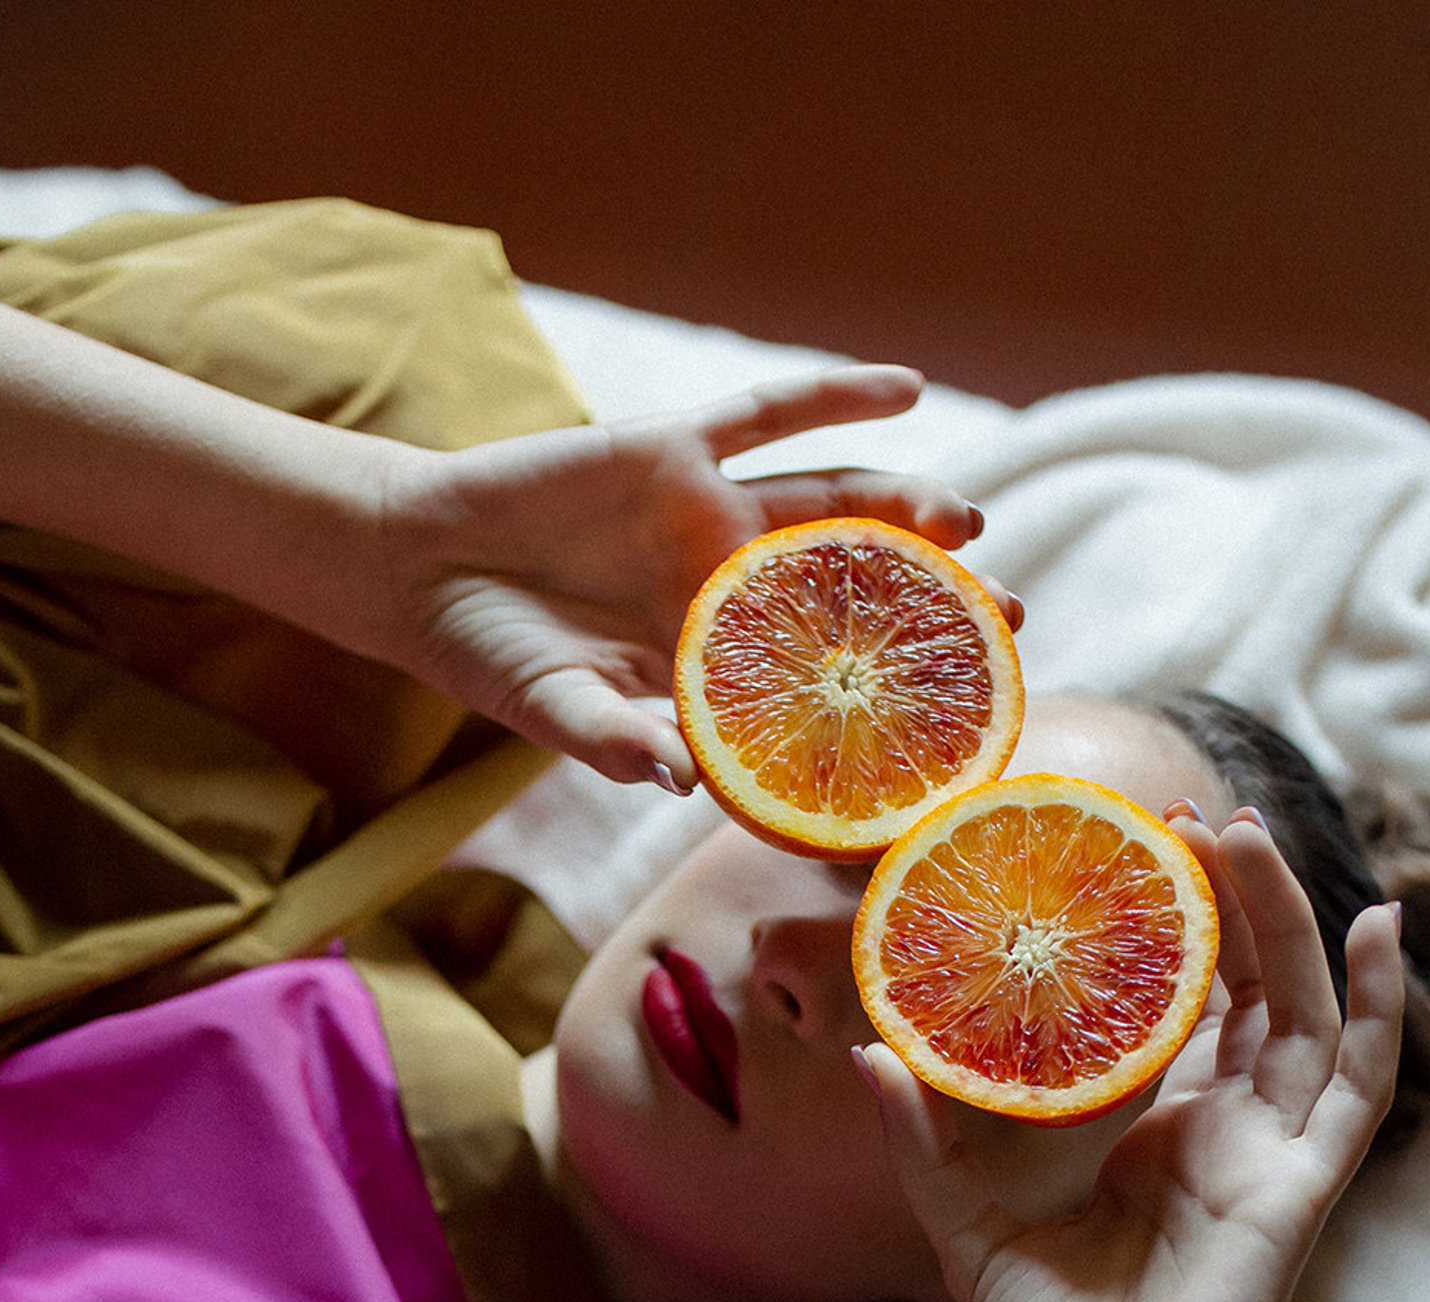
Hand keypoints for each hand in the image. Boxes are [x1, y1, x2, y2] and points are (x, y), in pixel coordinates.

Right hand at [349, 368, 1015, 785]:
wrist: (419, 563)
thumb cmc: (487, 655)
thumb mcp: (552, 709)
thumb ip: (614, 742)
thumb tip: (679, 784)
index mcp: (710, 666)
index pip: (820, 686)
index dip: (888, 701)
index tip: (963, 722)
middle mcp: (726, 590)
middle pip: (851, 596)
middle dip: (932, 607)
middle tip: (1010, 621)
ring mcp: (706, 516)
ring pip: (829, 507)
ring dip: (903, 509)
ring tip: (970, 520)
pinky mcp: (677, 448)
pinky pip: (771, 414)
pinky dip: (836, 397)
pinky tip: (906, 389)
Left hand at [863, 810, 1402, 1301]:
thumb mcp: (967, 1226)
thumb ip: (926, 1139)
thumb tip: (871, 1051)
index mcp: (1152, 1134)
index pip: (1175, 1005)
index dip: (1163, 928)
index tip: (1124, 849)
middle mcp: (1219, 1132)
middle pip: (1244, 983)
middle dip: (1227, 894)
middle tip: (1186, 813)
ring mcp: (1267, 1154)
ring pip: (1301, 1006)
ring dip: (1287, 916)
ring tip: (1249, 831)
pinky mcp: (1299, 1186)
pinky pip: (1357, 1079)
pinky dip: (1380, 1001)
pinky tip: (1379, 925)